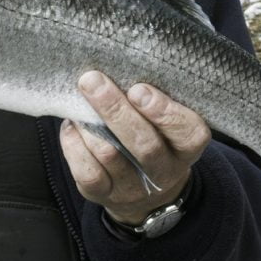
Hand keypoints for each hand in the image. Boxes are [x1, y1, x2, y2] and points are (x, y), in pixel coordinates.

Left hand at [59, 70, 210, 225]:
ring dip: (90, 124)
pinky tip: (72, 125)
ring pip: (110, 155)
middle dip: (115, 110)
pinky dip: (74, 144)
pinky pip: (88, 172)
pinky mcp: (104, 195)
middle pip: (144, 145)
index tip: (139, 89)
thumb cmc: (151, 137)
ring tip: (80, 97)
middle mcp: (164, 171)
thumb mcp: (164, 122)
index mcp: (185, 148)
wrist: (144, 194)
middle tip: (94, 81)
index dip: (164, 112)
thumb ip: (150, 99)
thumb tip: (116, 65)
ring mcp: (134, 187)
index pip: (188, 134)